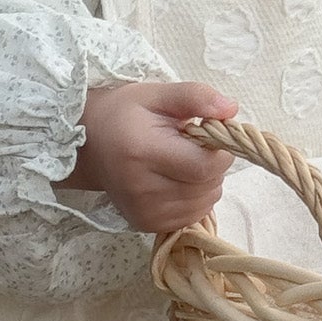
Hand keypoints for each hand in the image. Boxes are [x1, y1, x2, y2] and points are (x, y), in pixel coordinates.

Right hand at [70, 80, 237, 232]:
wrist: (89, 146)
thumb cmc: (124, 115)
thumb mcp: (157, 94)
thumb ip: (195, 97)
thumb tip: (231, 109)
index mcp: (144, 153)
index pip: (205, 165)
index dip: (220, 150)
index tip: (209, 135)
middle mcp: (143, 189)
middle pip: (208, 185)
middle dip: (212, 164)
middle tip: (191, 146)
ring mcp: (146, 212)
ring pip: (205, 202)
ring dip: (205, 182)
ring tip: (182, 162)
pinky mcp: (147, 225)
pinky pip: (192, 215)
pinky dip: (195, 198)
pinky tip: (177, 180)